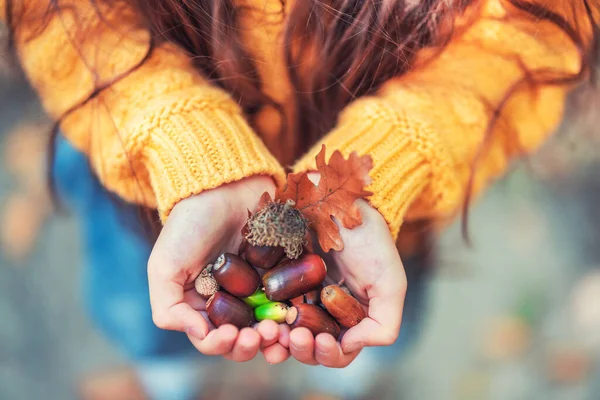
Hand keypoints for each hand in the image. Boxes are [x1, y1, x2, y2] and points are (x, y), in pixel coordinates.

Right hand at [147, 176, 284, 361]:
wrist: (224, 187)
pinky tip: (295, 316)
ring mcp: (260, 290)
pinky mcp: (283, 275)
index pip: (212, 340)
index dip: (221, 345)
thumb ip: (169, 308)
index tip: (230, 335)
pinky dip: (294, 315)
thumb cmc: (189, 226)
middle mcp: (232, 303)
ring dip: (275, 336)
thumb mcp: (164, 267)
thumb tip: (200, 335)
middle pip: (244, 339)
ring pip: (270, 326)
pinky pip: (292, 301)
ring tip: (279, 328)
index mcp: (202, 306)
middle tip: (262, 334)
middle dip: (251, 344)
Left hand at [265, 175, 406, 367]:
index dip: (330, 354)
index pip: (338, 352)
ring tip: (273, 333)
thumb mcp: (390, 284)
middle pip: (308, 348)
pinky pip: (265, 308)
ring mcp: (297, 299)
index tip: (323, 341)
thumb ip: (383, 324)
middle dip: (301, 349)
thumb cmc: (372, 243)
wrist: (345, 204)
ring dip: (278, 341)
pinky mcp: (276, 283)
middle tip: (294, 337)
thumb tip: (350, 346)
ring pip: (284, 333)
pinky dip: (262, 319)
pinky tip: (258, 320)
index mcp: (349, 321)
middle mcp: (322, 315)